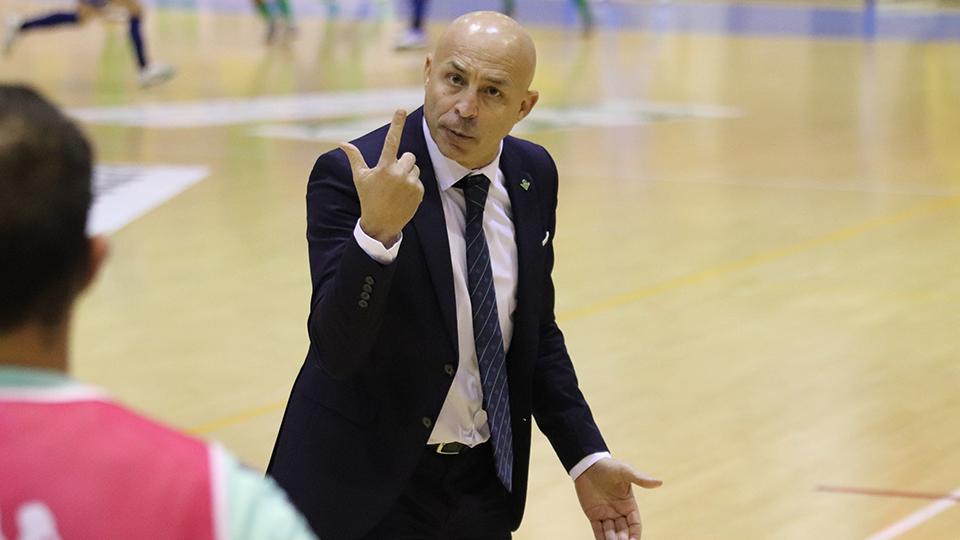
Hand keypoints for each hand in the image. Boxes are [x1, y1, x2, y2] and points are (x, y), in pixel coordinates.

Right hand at [339, 109, 423, 246]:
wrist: (382, 224)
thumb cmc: (369, 198)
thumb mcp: (360, 178)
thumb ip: (355, 158)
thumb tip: (342, 143)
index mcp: (384, 167)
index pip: (391, 140)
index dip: (396, 123)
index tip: (401, 109)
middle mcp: (398, 173)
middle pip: (409, 155)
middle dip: (402, 162)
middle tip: (392, 176)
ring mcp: (410, 183)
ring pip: (415, 167)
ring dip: (408, 173)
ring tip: (397, 188)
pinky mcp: (419, 192)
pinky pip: (419, 180)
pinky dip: (413, 185)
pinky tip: (403, 196)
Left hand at [574, 458, 661, 539]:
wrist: (587, 464)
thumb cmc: (609, 466)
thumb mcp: (625, 472)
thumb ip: (641, 479)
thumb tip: (659, 482)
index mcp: (629, 505)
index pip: (635, 524)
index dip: (635, 534)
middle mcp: (618, 512)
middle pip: (623, 532)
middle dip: (623, 539)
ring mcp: (606, 514)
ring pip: (611, 533)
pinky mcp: (593, 515)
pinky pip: (598, 530)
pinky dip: (600, 539)